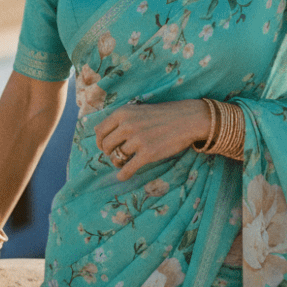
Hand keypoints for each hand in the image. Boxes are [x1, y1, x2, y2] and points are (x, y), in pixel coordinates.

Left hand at [95, 99, 210, 181]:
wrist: (187, 119)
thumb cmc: (163, 115)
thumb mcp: (138, 110)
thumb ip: (121, 120)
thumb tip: (99, 132)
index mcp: (123, 113)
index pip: (99, 130)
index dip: (100, 141)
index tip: (105, 146)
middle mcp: (127, 125)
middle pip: (105, 146)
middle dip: (109, 153)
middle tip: (116, 155)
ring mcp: (138, 140)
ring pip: (115, 157)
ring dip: (117, 163)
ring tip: (124, 162)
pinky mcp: (148, 153)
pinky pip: (127, 169)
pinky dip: (123, 174)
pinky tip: (123, 175)